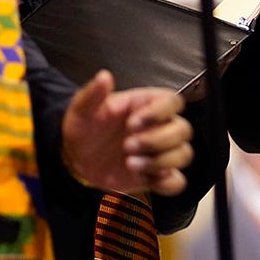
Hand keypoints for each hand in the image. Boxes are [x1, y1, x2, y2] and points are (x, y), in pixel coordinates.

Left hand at [62, 73, 193, 194]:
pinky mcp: (158, 175)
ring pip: (183, 154)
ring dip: (159, 162)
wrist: (76, 163)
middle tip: (128, 146)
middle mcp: (158, 127)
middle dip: (157, 141)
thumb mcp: (81, 111)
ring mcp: (160, 152)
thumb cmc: (83, 131)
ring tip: (130, 164)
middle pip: (183, 130)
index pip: (172, 101)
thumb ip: (92, 94)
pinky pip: (177, 181)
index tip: (133, 123)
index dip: (159, 112)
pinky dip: (165, 183)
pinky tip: (143, 178)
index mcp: (145, 105)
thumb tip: (104, 77)